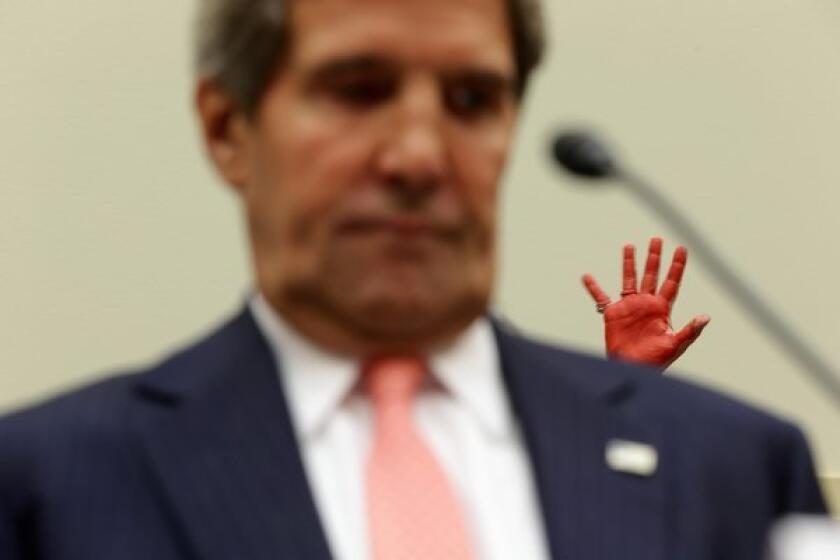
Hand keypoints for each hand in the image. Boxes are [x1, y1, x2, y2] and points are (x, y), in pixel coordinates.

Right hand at [582, 238, 709, 369]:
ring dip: (629, 263)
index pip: (671, 282)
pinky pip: (601, 297)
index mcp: (662, 309)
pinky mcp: (613, 313)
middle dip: (655, 257)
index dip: (677, 266)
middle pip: (651, 275)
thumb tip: (706, 316)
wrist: (632, 368)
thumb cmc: (656, 360)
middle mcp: (646, 303)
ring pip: (629, 279)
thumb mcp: (675, 345)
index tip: (681, 249)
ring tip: (629, 246)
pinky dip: (593, 287)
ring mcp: (629, 306)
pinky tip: (587, 277)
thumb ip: (690, 330)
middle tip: (657, 240)